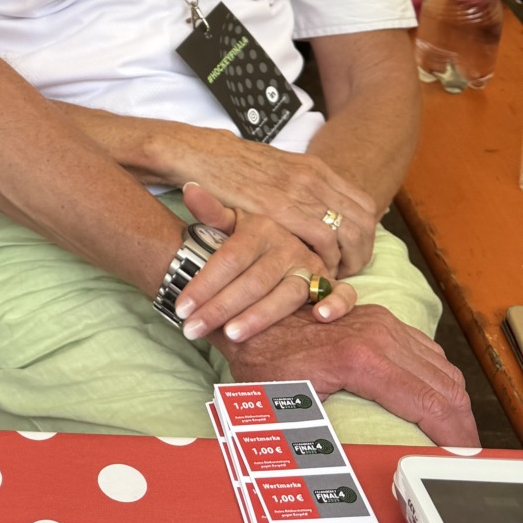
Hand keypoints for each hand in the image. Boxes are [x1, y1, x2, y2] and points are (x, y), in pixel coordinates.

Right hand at [143, 123, 374, 277]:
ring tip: (332, 275)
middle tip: (347, 271)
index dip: (365, 234)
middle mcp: (313, 178)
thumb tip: (314, 210)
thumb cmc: (232, 167)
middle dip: (362, 252)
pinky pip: (323, 237)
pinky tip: (313, 270)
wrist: (201, 153)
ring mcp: (299, 190)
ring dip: (347, 259)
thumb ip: (298, 188)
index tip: (352, 253)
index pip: (364, 204)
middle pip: (364, 220)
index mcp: (315, 168)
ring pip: (349, 231)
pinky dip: (326, 258)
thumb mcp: (276, 171)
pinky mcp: (280, 207)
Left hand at [171, 183, 356, 344]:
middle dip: (219, 308)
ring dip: (260, 315)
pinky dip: (335, 303)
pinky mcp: (331, 281)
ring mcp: (311, 264)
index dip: (203, 283)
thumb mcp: (235, 218)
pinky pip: (343, 293)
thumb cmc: (254, 234)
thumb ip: (212, 211)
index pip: (228, 259)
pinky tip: (319, 316)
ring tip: (232, 335)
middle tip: (192, 329)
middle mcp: (287, 247)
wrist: (298, 228)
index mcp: (261, 230)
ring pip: (288, 293)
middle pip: (253, 281)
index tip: (180, 308)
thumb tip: (190, 188)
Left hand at [223, 305, 478, 447]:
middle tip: (460, 457)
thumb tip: (332, 478)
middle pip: (444, 385)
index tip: (456, 461)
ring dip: (452, 401)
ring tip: (452, 436)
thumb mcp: (284, 402)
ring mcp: (380, 322)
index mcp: (361, 359)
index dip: (452, 436)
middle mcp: (378, 335)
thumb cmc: (258, 360)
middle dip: (460, 424)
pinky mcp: (378, 317)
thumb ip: (313, 433)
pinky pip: (425, 348)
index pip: (430, 403)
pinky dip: (438, 377)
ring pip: (440, 365)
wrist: (244, 307)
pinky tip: (434, 401)